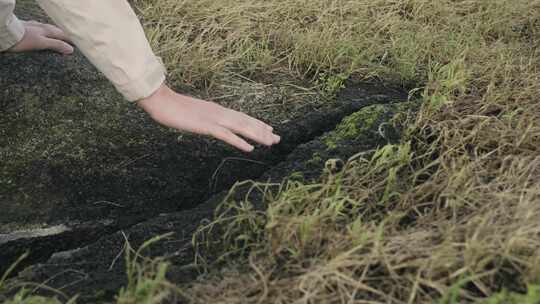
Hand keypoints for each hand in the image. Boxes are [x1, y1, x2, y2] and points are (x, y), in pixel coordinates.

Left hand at [7, 20, 73, 53]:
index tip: (78, 47)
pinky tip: (44, 35)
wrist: (7, 33)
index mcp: (48, 30)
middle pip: (58, 32)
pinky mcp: (28, 28)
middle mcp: (43, 27)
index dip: (72, 41)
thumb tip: (71, 49)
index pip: (65, 36)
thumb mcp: (42, 43)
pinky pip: (41, 30)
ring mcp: (35, 27)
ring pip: (50, 30)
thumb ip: (57, 45)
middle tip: (72, 44)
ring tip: (60, 40)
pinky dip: (46, 34)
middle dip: (65, 38)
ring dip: (56, 35)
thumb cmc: (23, 39)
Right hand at [138, 84, 280, 151]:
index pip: (241, 117)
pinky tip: (250, 148)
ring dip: (257, 135)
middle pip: (245, 122)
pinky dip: (240, 141)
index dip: (256, 123)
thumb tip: (206, 121)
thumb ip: (201, 117)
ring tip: (271, 142)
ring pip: (241, 128)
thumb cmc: (171, 106)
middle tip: (278, 138)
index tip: (268, 128)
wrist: (159, 100)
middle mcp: (219, 112)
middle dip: (262, 130)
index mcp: (216, 110)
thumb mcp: (191, 113)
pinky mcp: (206, 126)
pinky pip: (227, 135)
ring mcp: (214, 119)